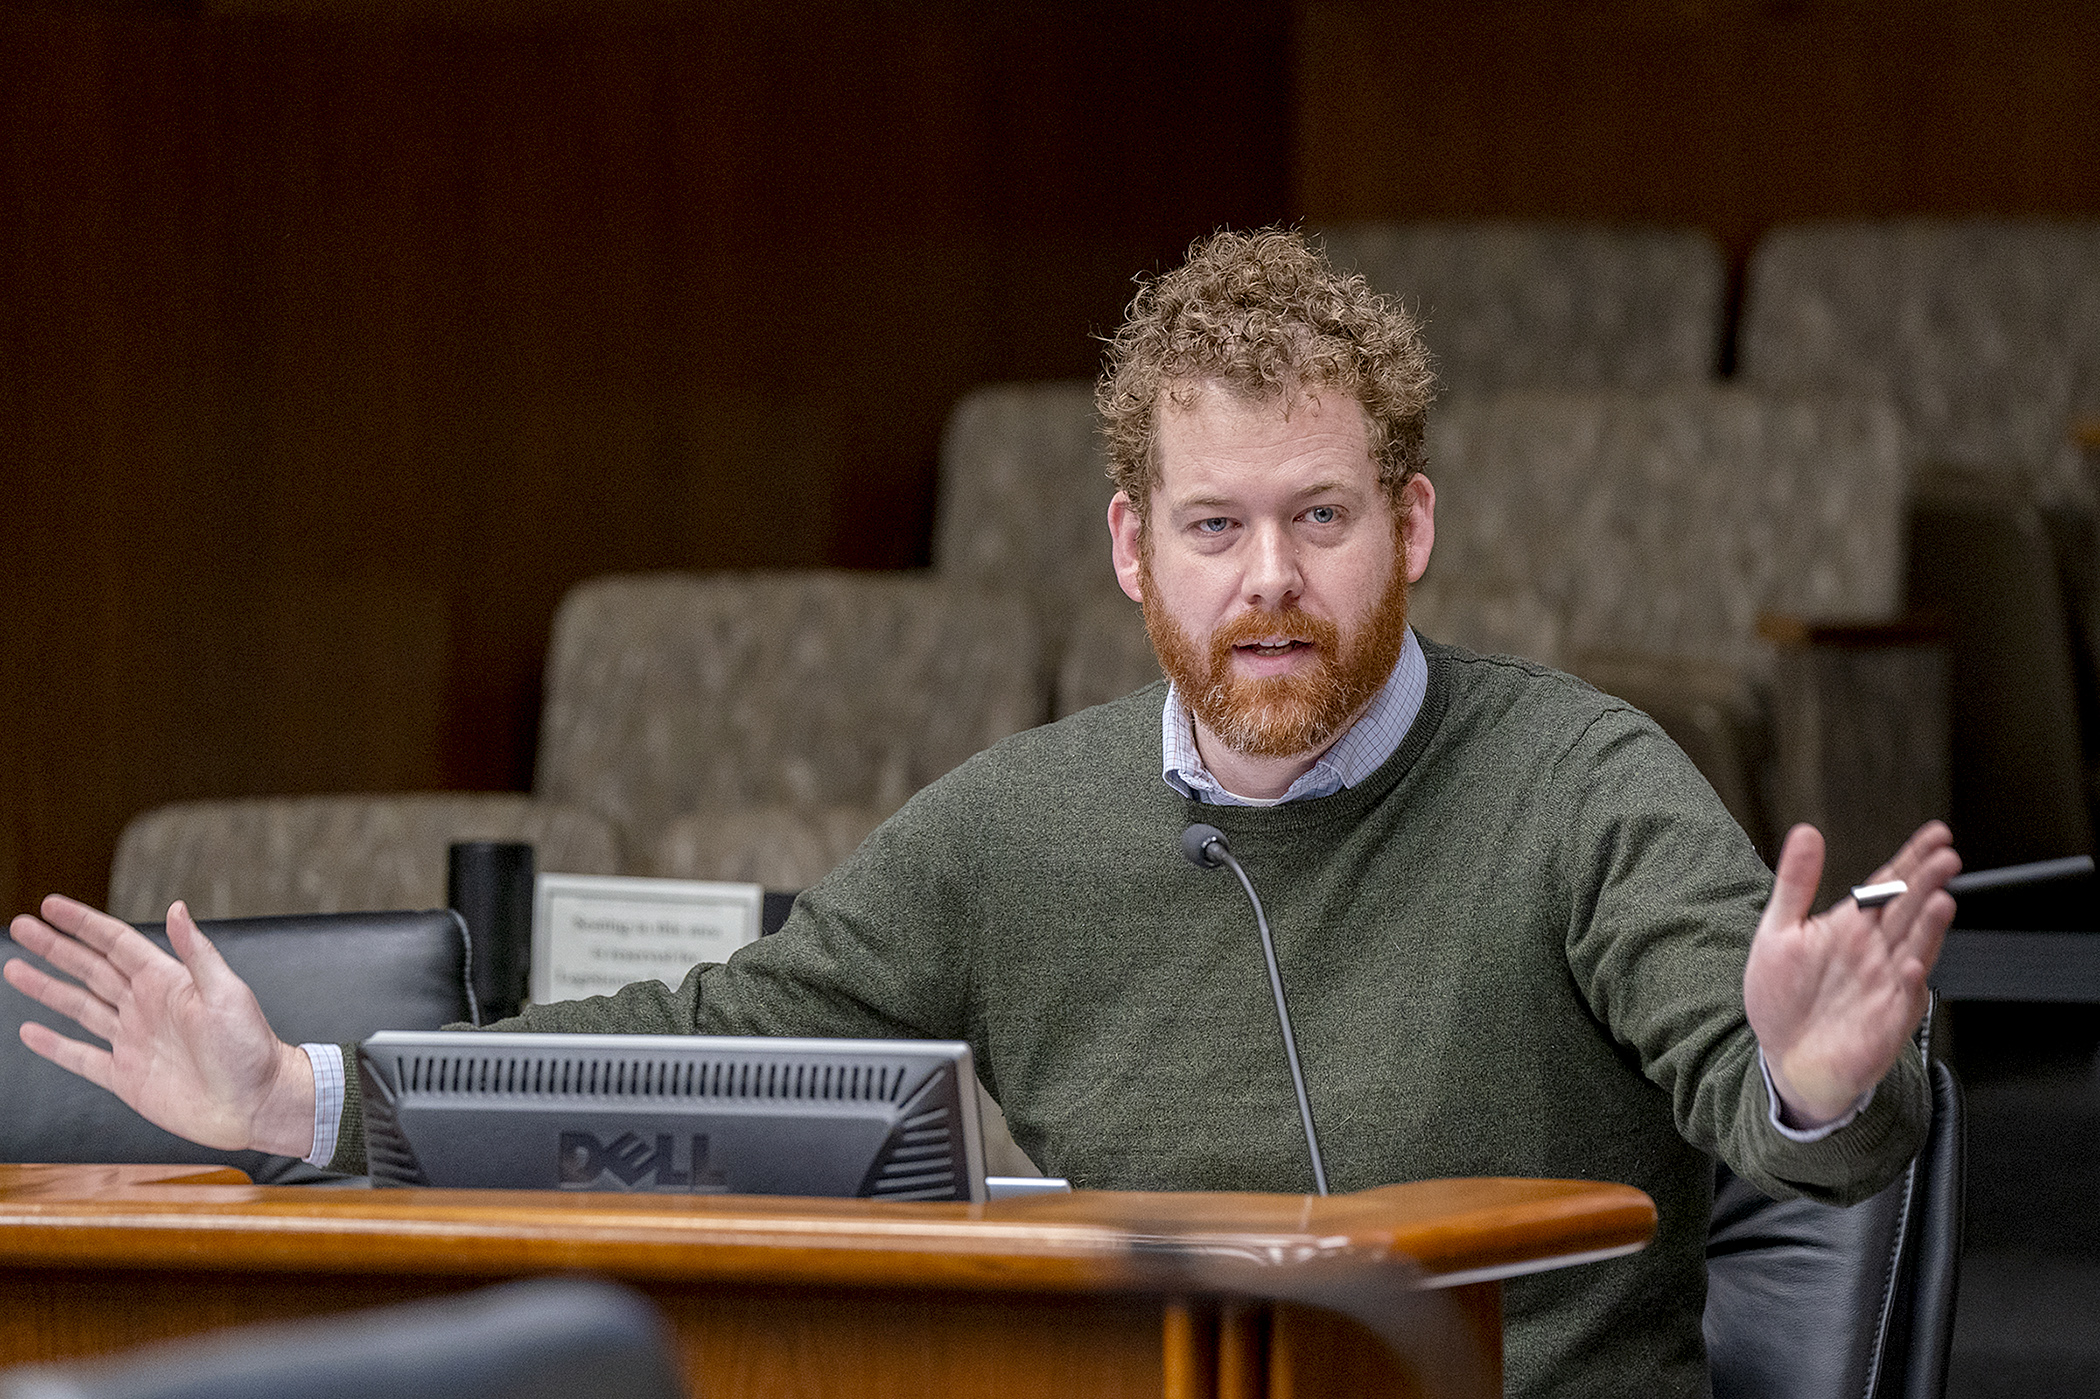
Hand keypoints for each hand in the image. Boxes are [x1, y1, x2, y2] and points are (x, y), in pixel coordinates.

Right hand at [4, 895, 315, 1156]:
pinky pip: (82, 1058)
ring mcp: (133, 1041)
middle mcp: (145, 1007)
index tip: (51, 904)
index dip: (83, 924)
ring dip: (47, 988)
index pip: (116, 943)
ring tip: (16, 968)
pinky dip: (55, 1046)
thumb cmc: (251, 1048)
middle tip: (21, 926)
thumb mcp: (228, 993)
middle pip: (90, 969)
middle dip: (55, 948)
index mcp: (167, 982)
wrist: (256, 1103)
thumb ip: (197, 953)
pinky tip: (31, 1032)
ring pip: (79, 1007)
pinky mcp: (126, 1077)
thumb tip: (177, 908)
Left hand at [1744, 822, 1959, 1127]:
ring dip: (1928, 927)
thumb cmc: (1784, 998)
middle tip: (1946, 857)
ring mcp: (1885, 985)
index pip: (1888, 885)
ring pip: (1914, 948)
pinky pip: (1902, 998)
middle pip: (1907, 910)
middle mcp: (1876, 952)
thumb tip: (1806, 833)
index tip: (1935, 834)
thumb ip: (1795, 883)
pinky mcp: (1886, 1021)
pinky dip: (1910, 981)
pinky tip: (1914, 963)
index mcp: (1851, 927)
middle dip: (1928, 883)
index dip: (1911, 859)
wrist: (1785, 1059)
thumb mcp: (1779, 932)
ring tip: (1942, 900)